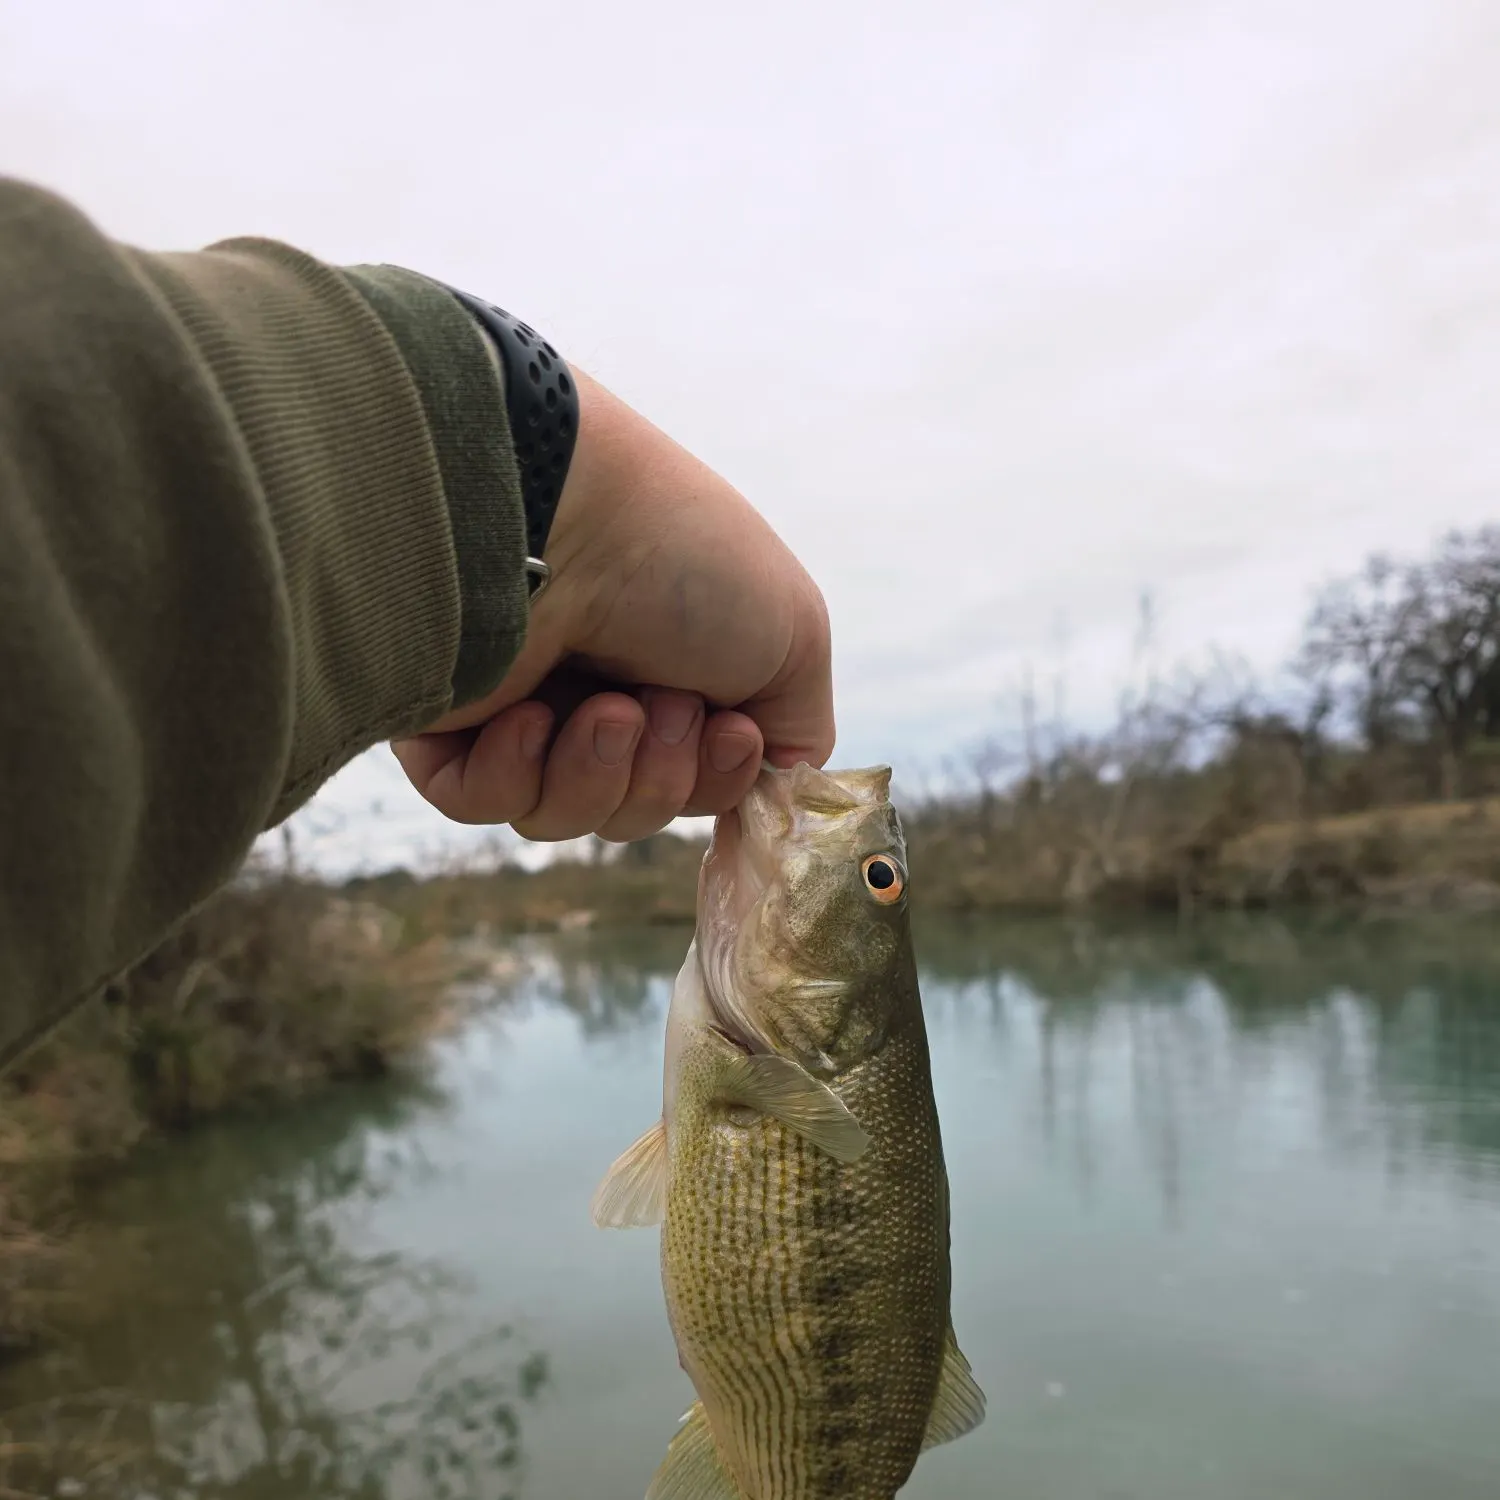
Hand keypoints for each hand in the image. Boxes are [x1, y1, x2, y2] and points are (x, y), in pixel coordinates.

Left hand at [391, 368, 833, 841]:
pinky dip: (516, 774)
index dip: (719, 780)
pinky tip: (530, 717)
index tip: (731, 732)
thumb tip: (766, 786)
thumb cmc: (686, 562)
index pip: (698, 783)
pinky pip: (480, 803)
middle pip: (635, 809)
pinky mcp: (443, 722)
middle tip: (659, 703)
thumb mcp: (795, 639)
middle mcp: (596, 688)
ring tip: (603, 709)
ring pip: (562, 817)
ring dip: (599, 772)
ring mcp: (518, 707)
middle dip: (662, 777)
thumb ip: (798, 734)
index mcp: (673, 668)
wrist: (563, 516)